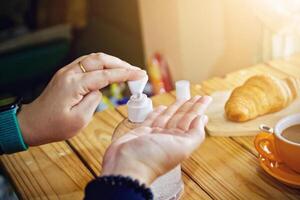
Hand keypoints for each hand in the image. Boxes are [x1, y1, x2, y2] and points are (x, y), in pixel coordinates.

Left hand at [18, 53, 145, 145]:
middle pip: (100, 59)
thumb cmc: (54, 126)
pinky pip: (88, 64)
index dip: (125, 74)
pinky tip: (110, 71)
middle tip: (136, 71)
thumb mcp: (79, 120)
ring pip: (94, 58)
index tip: (140, 74)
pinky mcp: (67, 74)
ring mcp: (67, 71)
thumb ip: (93, 101)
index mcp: (74, 84)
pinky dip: (102, 65)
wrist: (32, 124)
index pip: (105, 74)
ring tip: (126, 70)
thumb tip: (100, 89)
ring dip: (112, 62)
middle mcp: (70, 73)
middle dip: (121, 63)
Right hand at [101, 95, 211, 185]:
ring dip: (176, 107)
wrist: (126, 165)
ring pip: (168, 117)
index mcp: (179, 141)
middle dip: (189, 106)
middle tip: (197, 96)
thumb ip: (195, 134)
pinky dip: (157, 113)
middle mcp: (168, 137)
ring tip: (183, 98)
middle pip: (181, 117)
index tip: (205, 99)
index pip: (192, 121)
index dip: (198, 109)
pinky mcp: (141, 132)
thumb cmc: (153, 159)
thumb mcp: (182, 147)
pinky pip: (152, 119)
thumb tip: (202, 119)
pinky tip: (163, 108)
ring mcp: (155, 134)